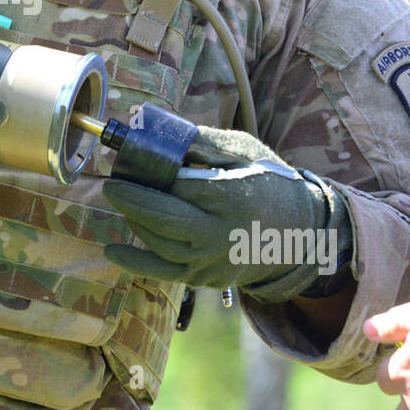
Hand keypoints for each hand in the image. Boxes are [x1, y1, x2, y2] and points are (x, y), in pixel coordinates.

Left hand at [101, 124, 351, 301]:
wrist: (299, 232)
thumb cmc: (269, 182)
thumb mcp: (244, 151)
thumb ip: (204, 142)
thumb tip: (161, 133)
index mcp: (231, 196)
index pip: (179, 186)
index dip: (151, 175)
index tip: (128, 162)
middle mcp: (220, 233)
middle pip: (163, 218)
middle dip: (131, 200)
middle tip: (110, 185)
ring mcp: (212, 260)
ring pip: (160, 243)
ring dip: (134, 221)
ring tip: (121, 201)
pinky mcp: (207, 277)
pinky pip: (164, 272)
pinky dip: (135, 262)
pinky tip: (112, 250)